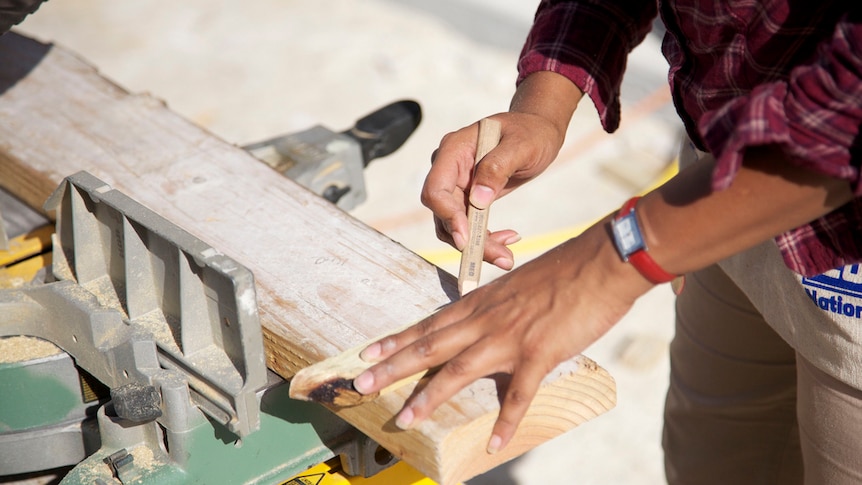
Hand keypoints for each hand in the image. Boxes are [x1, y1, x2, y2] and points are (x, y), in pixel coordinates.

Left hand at [352, 220, 653, 452]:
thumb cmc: (564, 269)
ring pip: (459, 370)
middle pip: (431, 346)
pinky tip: (494, 443)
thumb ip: (498, 305)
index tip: (368, 353)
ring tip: (405, 418)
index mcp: (481, 302)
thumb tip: (487, 321)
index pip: (429, 323)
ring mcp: (510, 337)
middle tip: (360, 383)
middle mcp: (486, 320)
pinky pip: (519, 395)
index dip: (397, 340)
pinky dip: (506, 421)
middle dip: (393, 367)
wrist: (600, 262)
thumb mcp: (519, 284)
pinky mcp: (539, 353)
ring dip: (429, 397)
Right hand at [421, 112, 566, 269]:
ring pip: (453, 225)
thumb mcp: (521, 145)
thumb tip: (478, 199)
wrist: (538, 132)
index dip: (447, 216)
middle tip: (500, 257)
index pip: (436, 189)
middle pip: (444, 214)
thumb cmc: (531, 132)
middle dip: (468, 239)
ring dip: (477, 245)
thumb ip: (498, 167)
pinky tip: (507, 239)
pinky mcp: (467, 198)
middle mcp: (449, 168)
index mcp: (454, 150)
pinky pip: (467, 225)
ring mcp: (457, 184)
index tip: (467, 239)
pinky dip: (484, 238)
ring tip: (506, 255)